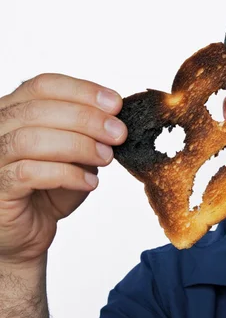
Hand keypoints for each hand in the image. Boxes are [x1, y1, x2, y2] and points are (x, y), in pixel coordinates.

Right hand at [0, 73, 126, 266]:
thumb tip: (115, 119)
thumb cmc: (49, 190)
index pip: (43, 85)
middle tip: (118, 133)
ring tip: (106, 158)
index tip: (116, 104)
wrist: (29, 233)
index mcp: (15, 111)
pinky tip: (90, 181)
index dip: (82, 90)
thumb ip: (88, 134)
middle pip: (39, 108)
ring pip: (32, 139)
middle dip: (87, 118)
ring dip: (79, 145)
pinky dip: (67, 174)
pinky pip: (28, 173)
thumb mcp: (76, 155)